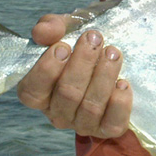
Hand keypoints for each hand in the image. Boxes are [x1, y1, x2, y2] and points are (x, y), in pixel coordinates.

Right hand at [16, 14, 131, 137]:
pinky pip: (112, 124)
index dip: (46, 70)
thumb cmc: (80, 42)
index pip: (32, 92)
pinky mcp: (106, 129)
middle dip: (83, 63)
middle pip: (67, 95)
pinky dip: (119, 103)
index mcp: (39, 92)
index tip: (63, 46)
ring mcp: (82, 124)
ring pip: (90, 107)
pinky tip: (123, 82)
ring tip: (113, 52)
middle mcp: (57, 112)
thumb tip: (44, 32)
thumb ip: (51, 26)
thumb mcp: (65, 28)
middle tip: (95, 38)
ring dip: (104, 76)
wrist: (109, 50)